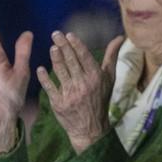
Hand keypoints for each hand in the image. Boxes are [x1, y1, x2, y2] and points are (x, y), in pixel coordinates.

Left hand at [36, 33, 123, 154]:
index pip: (84, 57)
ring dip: (55, 58)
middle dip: (63, 46)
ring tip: (52, 47)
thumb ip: (111, 56)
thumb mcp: (109, 78)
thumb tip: (120, 37)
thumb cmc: (100, 99)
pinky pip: (50, 87)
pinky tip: (40, 68)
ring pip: (60, 71)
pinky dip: (44, 77)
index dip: (76, 45)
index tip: (69, 34)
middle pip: (71, 61)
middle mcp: (83, 84)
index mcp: (96, 77)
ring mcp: (70, 94)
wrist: (91, 127)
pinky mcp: (59, 103)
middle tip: (55, 34)